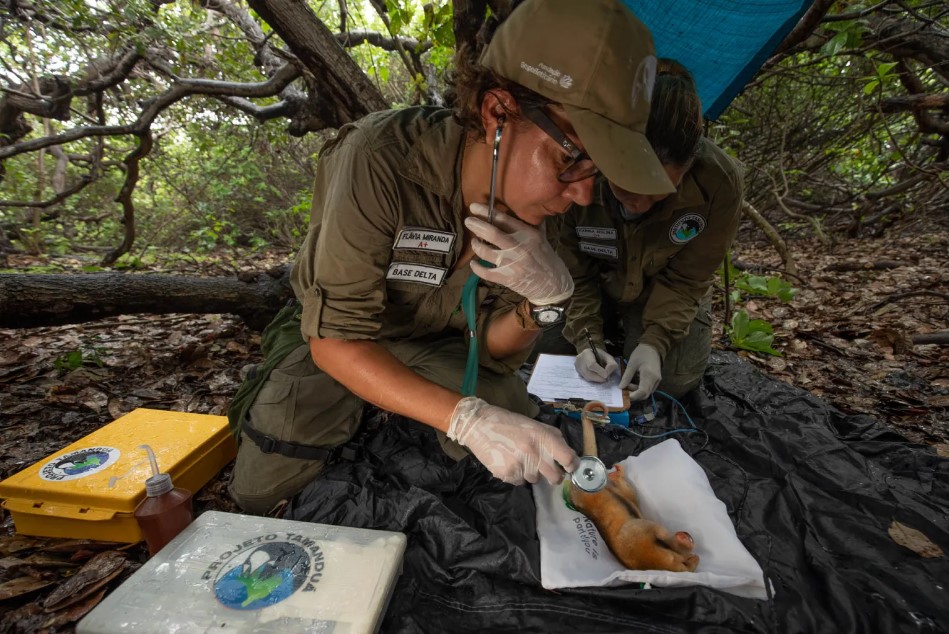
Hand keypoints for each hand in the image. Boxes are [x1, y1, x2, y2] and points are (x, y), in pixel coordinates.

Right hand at [448, 396, 579, 484]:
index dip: (572, 466)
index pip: (568, 459)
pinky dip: (516, 475)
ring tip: (519, 458)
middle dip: (553, 476)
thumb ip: (552, 438)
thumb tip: (569, 456)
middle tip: (545, 469)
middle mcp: (534, 452)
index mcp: (543, 437)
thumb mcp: (534, 425)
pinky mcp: (507, 474)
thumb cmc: (508, 423)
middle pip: (555, 477)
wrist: (478, 425)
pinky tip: (508, 461)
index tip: (570, 468)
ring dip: (531, 473)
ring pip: (535, 480)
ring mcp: (520, 465)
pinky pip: (519, 482)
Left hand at [465, 203, 573, 304]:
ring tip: (474, 242)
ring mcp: (512, 264)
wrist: (553, 284)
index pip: (503, 219)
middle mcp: (519, 247)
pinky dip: (476, 268)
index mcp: (528, 234)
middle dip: (476, 225)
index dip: (486, 212)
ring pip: (486, 252)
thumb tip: (524, 207)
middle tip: (468, 221)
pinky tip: (473, 263)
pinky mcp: (507, 278)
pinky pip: (486, 272)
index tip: (474, 207)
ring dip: (476, 245)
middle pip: (492, 233)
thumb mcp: (542, 238)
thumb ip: (531, 224)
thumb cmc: (545, 258)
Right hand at [574, 347, 618, 381]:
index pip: (591, 364)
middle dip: (598, 378)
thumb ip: (611, 364)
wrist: (590, 354)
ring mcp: (577, 366)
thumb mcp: (608, 357)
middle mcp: (579, 359)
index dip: (599, 371)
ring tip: (601, 377)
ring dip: (595, 379)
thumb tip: (607, 374)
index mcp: (587, 353)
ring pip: (586, 377)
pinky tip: (595, 376)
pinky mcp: (577, 371)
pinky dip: (592, 379)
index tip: (606, 375)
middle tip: (605, 379)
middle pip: (588, 373)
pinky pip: (585, 378)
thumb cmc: (600, 356)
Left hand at [620, 343, 661, 400]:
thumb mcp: (631, 364)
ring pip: (647, 393)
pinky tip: (634, 383)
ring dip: (637, 392)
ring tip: (628, 384)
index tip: (624, 395)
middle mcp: (655, 381)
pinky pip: (649, 389)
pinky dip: (641, 389)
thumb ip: (626, 377)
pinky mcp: (657, 380)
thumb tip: (621, 388)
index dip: (633, 396)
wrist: (653, 347)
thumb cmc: (641, 354)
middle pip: (645, 395)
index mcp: (649, 376)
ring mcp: (657, 381)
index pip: (642, 392)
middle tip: (624, 390)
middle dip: (634, 395)